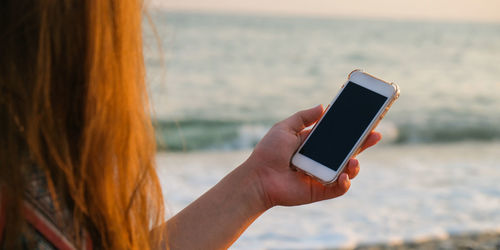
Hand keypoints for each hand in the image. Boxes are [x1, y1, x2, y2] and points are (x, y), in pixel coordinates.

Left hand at [244, 105, 381, 208]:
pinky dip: (345, 183)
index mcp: (314, 144)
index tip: (368, 120)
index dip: (353, 129)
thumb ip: (303, 117)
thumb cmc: (268, 152)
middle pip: (348, 151)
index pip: (339, 135)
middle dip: (364, 143)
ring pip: (348, 170)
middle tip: (376, 135)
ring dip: (355, 165)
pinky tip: (344, 176)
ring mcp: (322, 175)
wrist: (258, 177)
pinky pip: (339, 188)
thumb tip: (323, 106)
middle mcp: (321, 159)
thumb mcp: (284, 128)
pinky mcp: (320, 191)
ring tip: (354, 161)